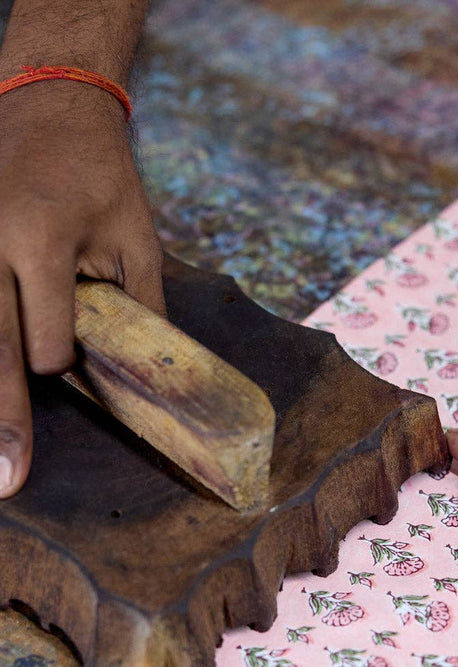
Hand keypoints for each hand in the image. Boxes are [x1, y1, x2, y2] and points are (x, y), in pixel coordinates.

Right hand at [0, 81, 164, 497]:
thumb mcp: (138, 239)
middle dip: (3, 420)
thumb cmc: (101, 176)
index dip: (62, 363)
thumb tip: (148, 379)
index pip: (46, 341)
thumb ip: (141, 310)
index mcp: (42, 242)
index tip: (66, 359)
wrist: (47, 102)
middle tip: (7, 479)